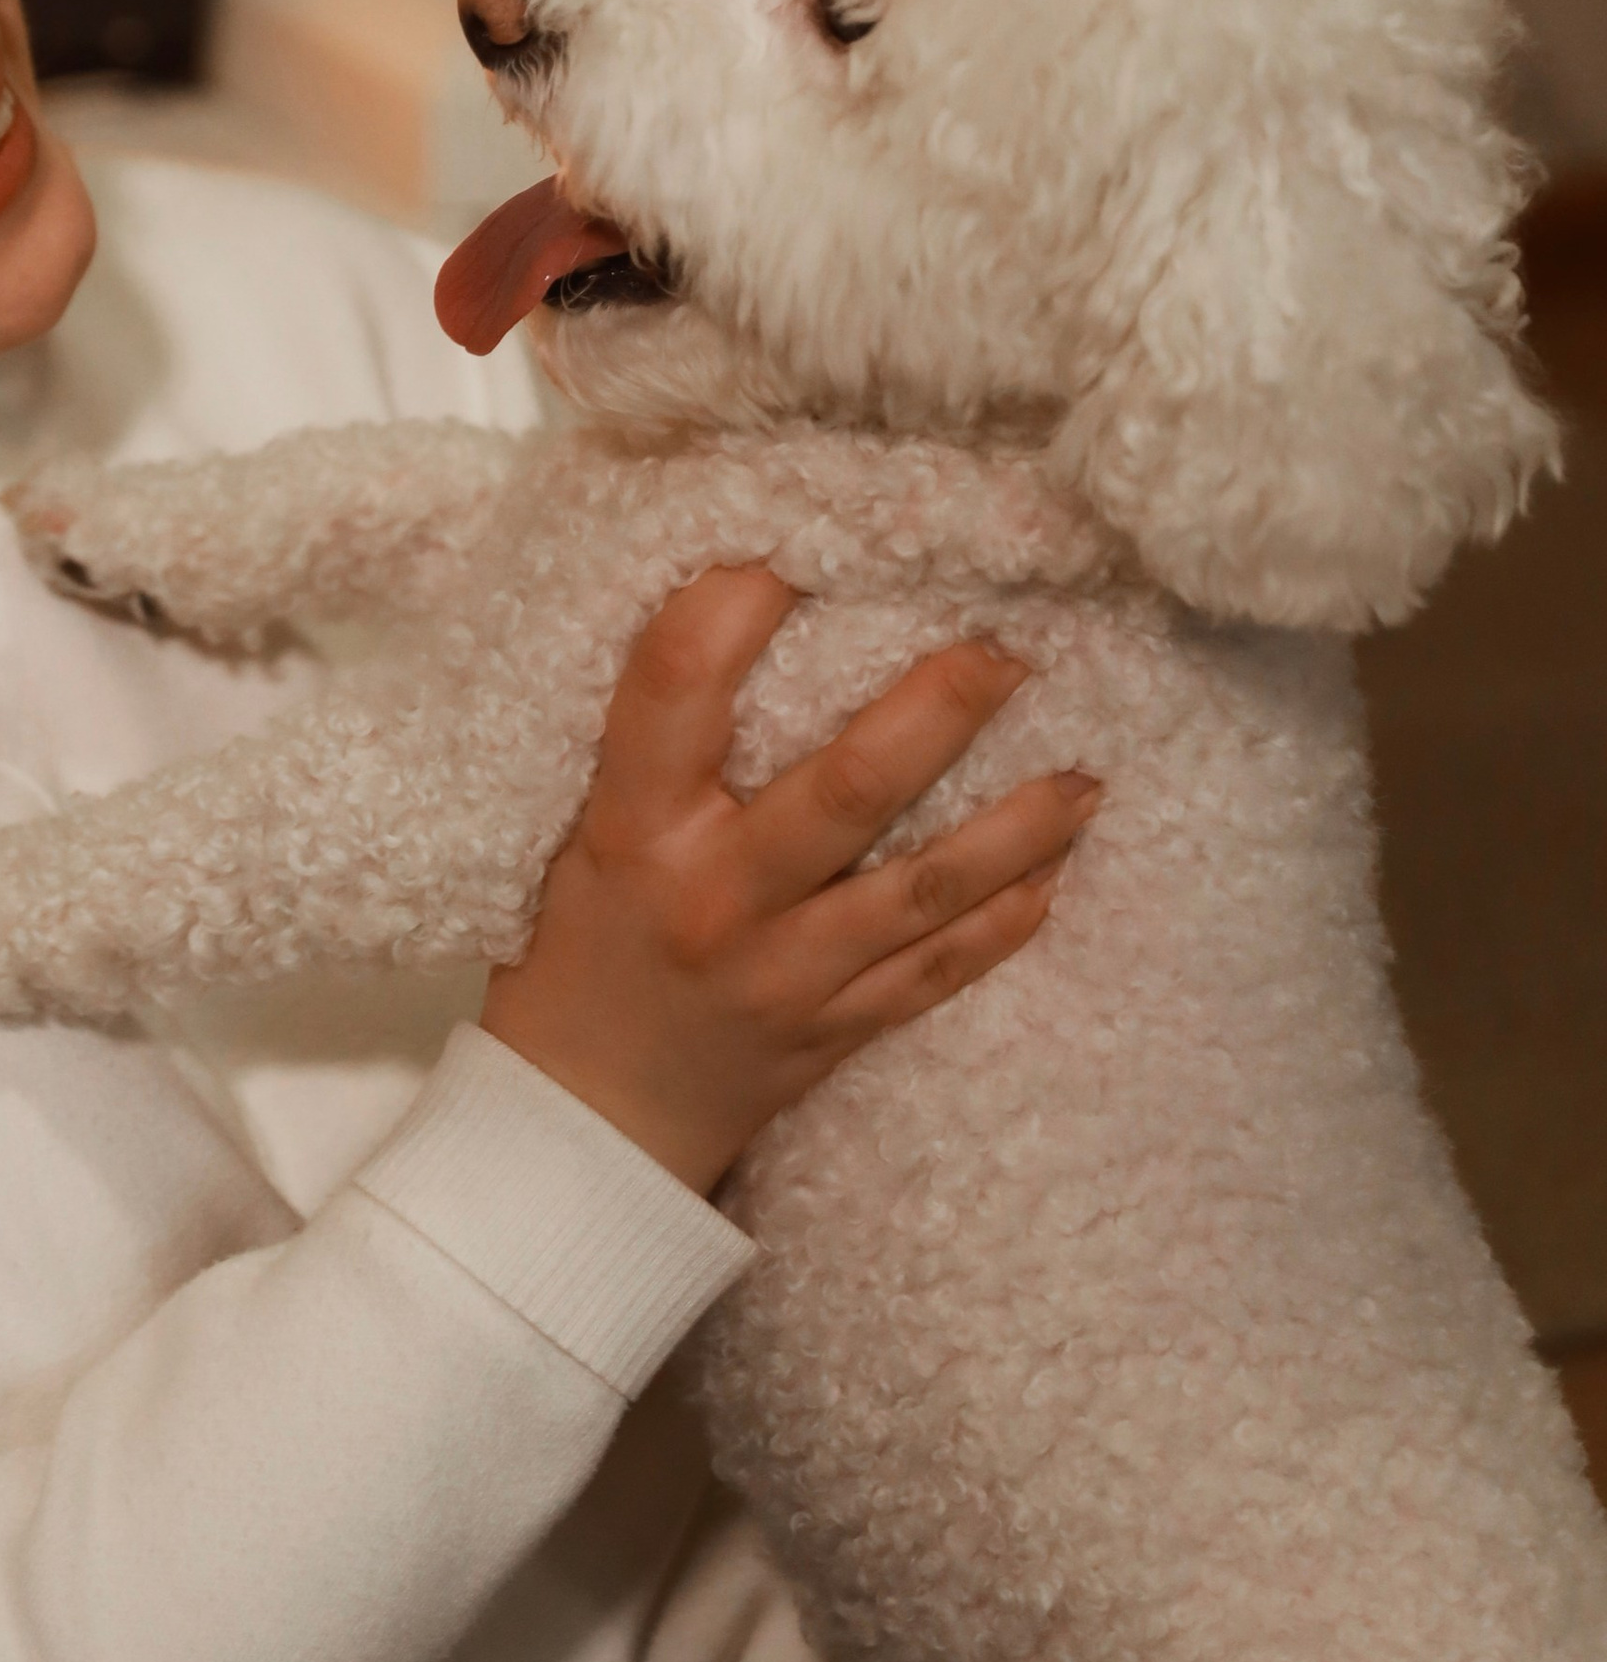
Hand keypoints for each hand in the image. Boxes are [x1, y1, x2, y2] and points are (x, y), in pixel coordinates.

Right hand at [480, 566, 1097, 1193]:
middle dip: (938, 713)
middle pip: (844, 791)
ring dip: (1014, 829)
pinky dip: (1002, 925)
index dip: (735, 605)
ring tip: (1084, 775)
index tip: (796, 541)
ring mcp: (783, 975)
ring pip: (920, 892)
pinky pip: (935, 976)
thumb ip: (651, 742)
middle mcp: (714, 898)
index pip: (677, 690)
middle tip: (1008, 650)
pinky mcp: (833, 1033)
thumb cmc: (578, 943)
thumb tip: (738, 600)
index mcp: (632, 827)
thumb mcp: (580, 828)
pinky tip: (1058, 874)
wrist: (584, 1121)